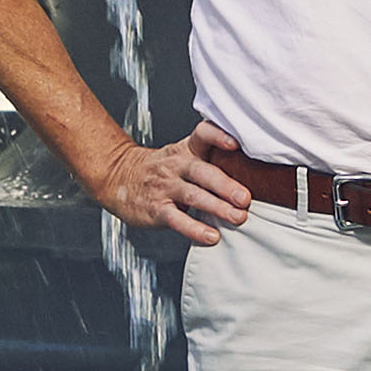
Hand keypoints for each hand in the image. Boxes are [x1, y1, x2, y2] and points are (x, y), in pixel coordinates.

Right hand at [88, 126, 257, 243]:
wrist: (118, 177)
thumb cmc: (161, 170)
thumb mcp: (181, 156)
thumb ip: (210, 161)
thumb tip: (252, 176)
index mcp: (185, 150)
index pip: (202, 134)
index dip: (218, 136)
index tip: (236, 145)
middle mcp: (176, 166)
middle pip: (202, 171)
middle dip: (226, 185)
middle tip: (245, 198)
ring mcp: (165, 187)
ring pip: (192, 196)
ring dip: (217, 207)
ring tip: (238, 217)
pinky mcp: (156, 208)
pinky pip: (176, 219)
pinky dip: (195, 229)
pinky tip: (211, 236)